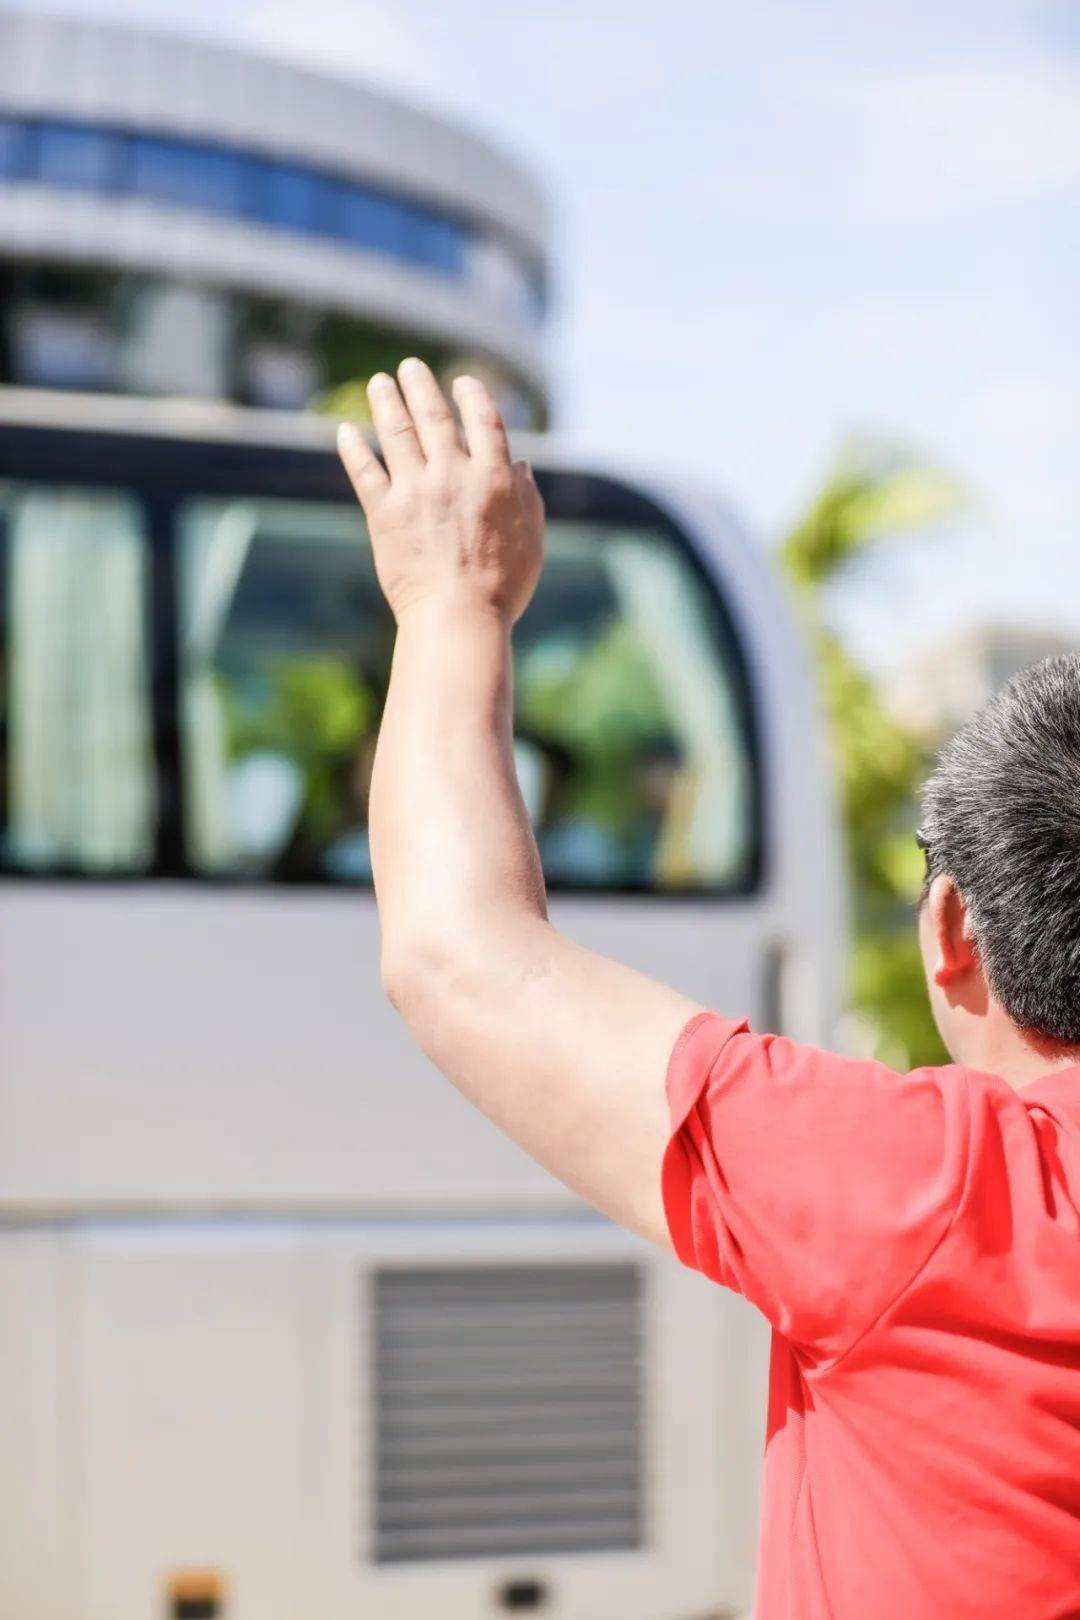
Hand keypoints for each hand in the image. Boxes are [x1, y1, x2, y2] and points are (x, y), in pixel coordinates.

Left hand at [337, 359, 544, 624]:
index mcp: (493, 479)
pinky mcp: (384, 514)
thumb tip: (521, 464)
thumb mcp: (531, 541)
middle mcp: (453, 474)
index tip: (462, 381)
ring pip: (396, 433)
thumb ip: (528, 498)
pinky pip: (365, 472)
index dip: (472, 395)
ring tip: (380, 383)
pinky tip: (345, 431)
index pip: (483, 421)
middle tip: (410, 367)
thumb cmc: (502, 588)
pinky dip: (354, 448)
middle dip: (421, 385)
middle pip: (434, 416)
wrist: (458, 617)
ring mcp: (416, 492)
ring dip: (386, 402)